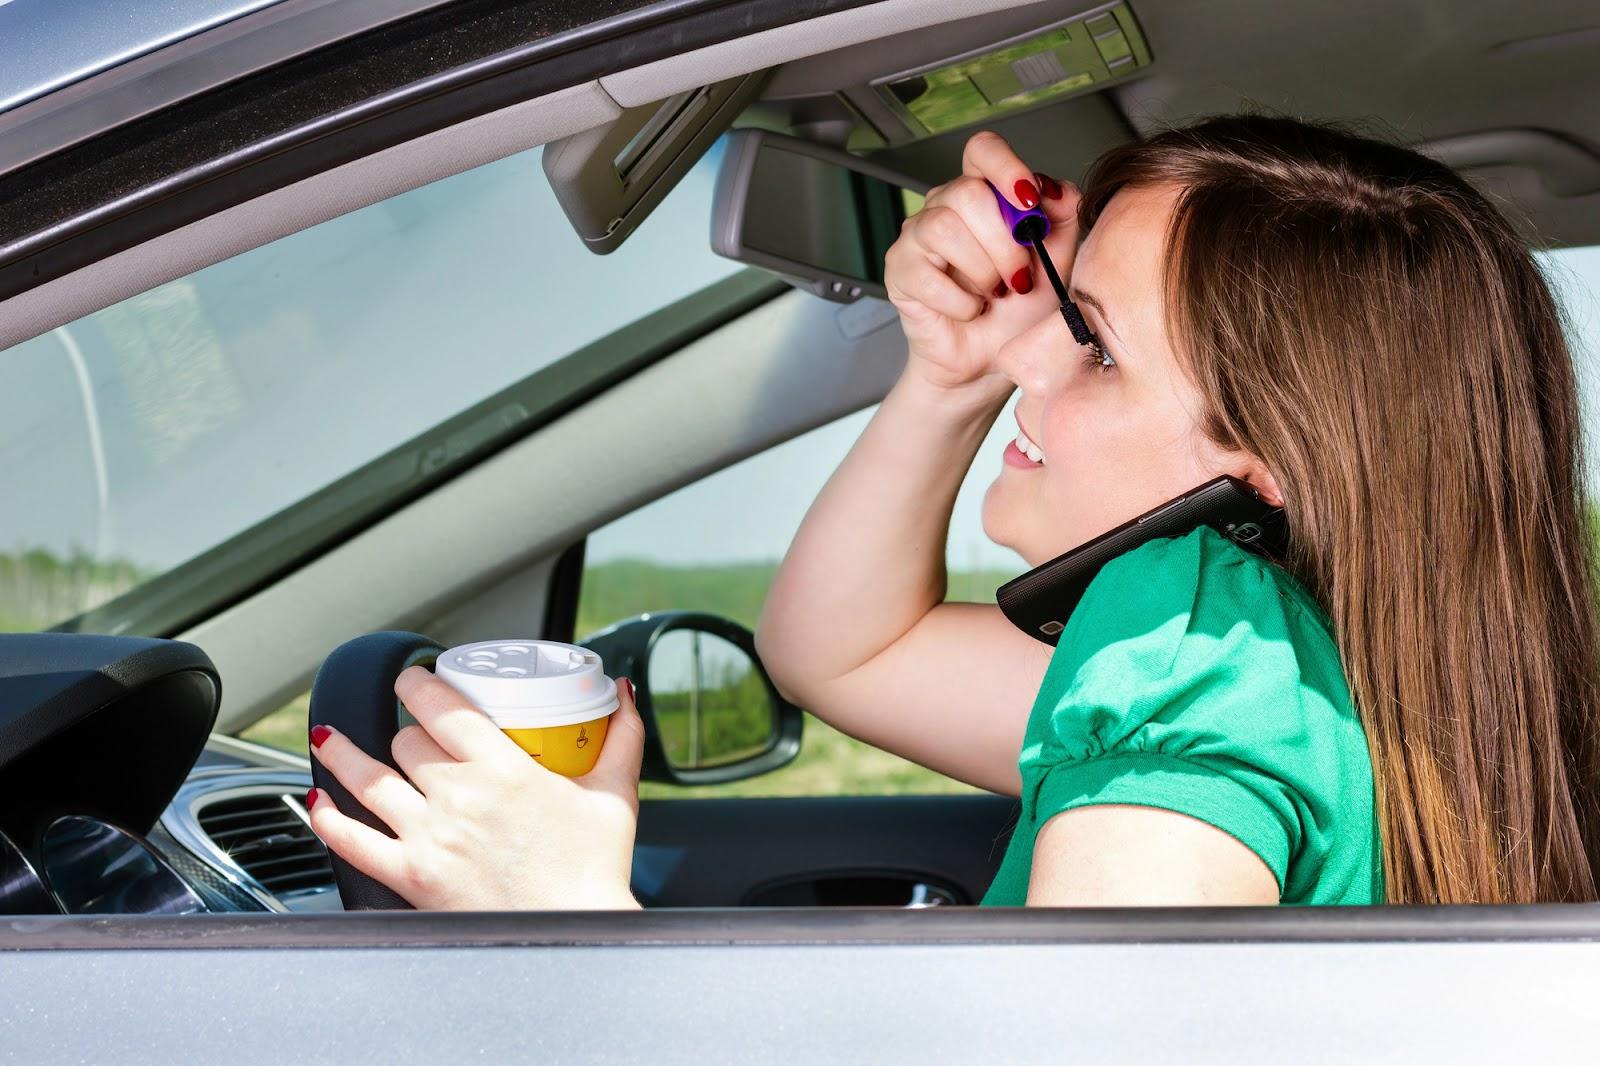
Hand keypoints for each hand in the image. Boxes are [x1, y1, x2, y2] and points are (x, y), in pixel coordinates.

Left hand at [306, 667, 645, 909]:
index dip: (418, 682)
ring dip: (343, 754)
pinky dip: (329, 820)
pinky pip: (353, 842)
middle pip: (408, 741)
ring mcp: (431, 838)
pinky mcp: (412, 878)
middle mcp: (460, 797)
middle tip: (408, 729)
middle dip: (406, 728)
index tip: (413, 676)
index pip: (443, 706)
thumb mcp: (615, 794)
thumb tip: (621, 693)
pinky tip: (318, 804)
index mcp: (505, 769)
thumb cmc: (595, 872)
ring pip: (368, 780)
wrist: (576, 935)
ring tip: (329, 739)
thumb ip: (620, 737)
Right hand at [883, 129, 1080, 394]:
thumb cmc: (1018, 311)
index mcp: (983, 194)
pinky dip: (960, 301)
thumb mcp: (1056, 263)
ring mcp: (917, 238)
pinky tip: (969, 310)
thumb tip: (1060, 191)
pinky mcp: (899, 271)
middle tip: (1019, 278)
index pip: (983, 150)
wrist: (990, 361)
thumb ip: (1061, 221)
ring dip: (981, 270)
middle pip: (967, 193)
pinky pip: (927, 274)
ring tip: (992, 294)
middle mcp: (945, 207)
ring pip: (943, 227)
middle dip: (1003, 243)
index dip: (1006, 167)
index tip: (1029, 201)